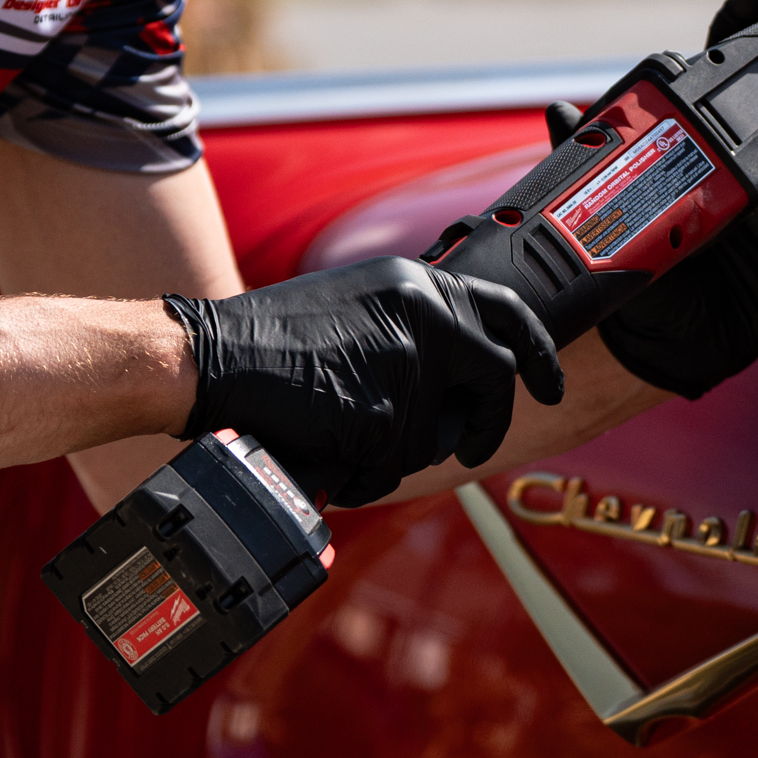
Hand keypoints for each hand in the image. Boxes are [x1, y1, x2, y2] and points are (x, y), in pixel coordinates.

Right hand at [165, 258, 565, 505]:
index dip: (538, 352)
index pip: (506, 311)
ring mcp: (407, 364)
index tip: (548, 382)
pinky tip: (328, 453)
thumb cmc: (268, 339)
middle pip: (495, 378)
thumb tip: (457, 376)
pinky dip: (364, 474)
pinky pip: (393, 466)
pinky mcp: (383, 414)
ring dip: (399, 451)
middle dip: (488, 422)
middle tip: (476, 443)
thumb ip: (411, 323)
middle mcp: (423, 315)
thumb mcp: (356, 301)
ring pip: (436, 435)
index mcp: (416, 283)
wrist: (209, 357)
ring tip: (346, 436)